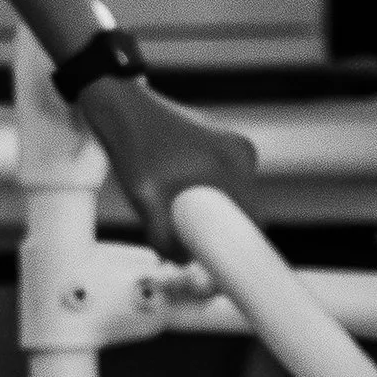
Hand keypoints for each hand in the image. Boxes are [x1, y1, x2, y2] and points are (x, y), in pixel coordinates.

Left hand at [78, 74, 257, 259]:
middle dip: (216, 234)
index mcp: (234, 166)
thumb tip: (183, 264)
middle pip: (240, 212)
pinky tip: (176, 198)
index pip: (251, 222)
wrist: (124, 108)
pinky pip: (222, 183)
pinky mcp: (225, 145)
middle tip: (182, 247)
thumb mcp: (144, 200)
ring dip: (207, 215)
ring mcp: (236, 149)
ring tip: (171, 217)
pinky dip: (204, 197)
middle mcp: (243, 156)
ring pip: (230, 199)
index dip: (237, 250)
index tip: (216, 267)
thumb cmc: (134, 150)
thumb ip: (165, 237)